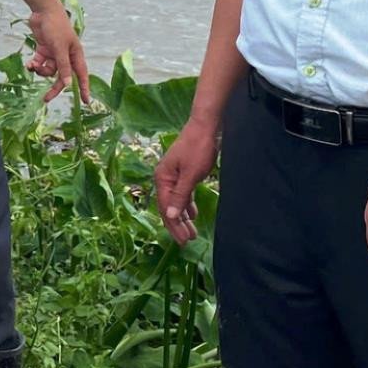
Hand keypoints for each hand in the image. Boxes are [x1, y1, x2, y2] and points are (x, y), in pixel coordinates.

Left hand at [27, 0, 88, 104]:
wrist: (42, 10)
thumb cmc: (56, 27)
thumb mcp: (59, 48)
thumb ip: (63, 66)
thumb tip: (67, 83)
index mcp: (75, 55)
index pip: (81, 75)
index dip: (83, 88)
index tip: (86, 102)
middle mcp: (66, 55)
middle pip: (62, 77)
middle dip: (54, 87)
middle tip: (46, 99)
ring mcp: (54, 53)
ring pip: (49, 70)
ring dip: (41, 71)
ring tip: (34, 66)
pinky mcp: (43, 50)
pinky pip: (39, 63)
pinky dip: (34, 65)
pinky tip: (29, 64)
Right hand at [154, 118, 217, 244]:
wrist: (205, 126)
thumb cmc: (198, 148)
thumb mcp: (190, 175)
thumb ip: (180, 196)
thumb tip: (170, 215)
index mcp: (162, 179)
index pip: (166, 208)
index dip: (174, 226)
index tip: (184, 241)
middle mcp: (165, 178)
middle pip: (169, 207)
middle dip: (178, 225)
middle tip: (188, 241)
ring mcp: (174, 175)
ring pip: (177, 202)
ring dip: (183, 218)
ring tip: (191, 232)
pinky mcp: (183, 173)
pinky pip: (183, 194)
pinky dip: (187, 205)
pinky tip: (193, 214)